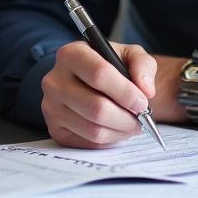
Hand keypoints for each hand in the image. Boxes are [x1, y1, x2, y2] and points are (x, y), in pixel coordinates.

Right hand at [41, 40, 158, 148]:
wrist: (90, 81)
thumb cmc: (111, 66)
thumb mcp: (130, 55)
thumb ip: (143, 65)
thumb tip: (146, 90)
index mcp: (71, 54)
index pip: (99, 74)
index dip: (125, 92)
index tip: (143, 102)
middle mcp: (55, 80)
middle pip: (97, 107)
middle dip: (127, 117)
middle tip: (142, 118)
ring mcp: (51, 107)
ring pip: (94, 130)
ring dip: (121, 131)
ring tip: (133, 124)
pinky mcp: (55, 130)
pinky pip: (89, 143)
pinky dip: (110, 140)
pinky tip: (117, 129)